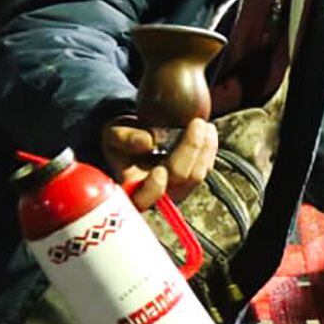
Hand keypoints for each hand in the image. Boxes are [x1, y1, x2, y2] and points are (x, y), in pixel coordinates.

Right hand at [102, 115, 216, 210]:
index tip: (159, 170)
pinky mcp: (191, 182)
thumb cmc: (121, 140)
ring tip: (205, 125)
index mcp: (131, 189)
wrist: (135, 141)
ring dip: (205, 149)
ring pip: (197, 175)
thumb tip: (147, 142)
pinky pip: (206, 169)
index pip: (143, 199)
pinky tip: (209, 132)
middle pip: (179, 178)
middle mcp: (157, 195)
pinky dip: (209, 150)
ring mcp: (177, 190)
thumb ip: (124, 138)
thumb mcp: (114, 134)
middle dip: (190, 150)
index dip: (153, 188)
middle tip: (197, 124)